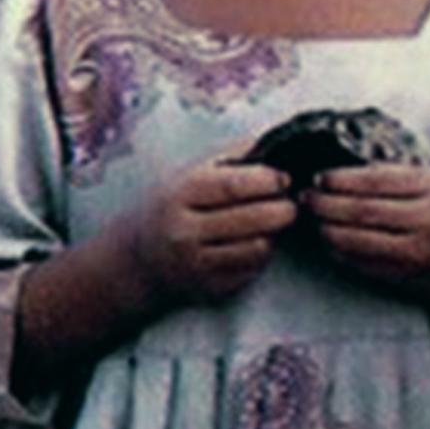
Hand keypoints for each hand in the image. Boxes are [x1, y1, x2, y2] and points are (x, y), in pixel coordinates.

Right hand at [114, 157, 294, 309]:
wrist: (139, 259)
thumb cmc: (175, 207)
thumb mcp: (191, 174)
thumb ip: (233, 156)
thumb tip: (275, 141)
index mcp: (181, 194)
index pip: (235, 185)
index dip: (269, 180)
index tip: (284, 179)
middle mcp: (185, 230)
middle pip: (254, 218)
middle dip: (284, 208)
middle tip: (290, 203)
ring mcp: (196, 263)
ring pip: (259, 246)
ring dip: (274, 233)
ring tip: (270, 222)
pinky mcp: (210, 287)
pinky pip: (253, 268)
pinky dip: (261, 254)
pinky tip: (253, 242)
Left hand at [304, 164, 429, 389]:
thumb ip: (396, 179)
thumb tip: (338, 175)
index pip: (373, 180)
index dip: (339, 179)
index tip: (319, 178)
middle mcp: (427, 218)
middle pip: (359, 209)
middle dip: (324, 204)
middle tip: (305, 199)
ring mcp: (416, 250)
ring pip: (355, 238)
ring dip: (326, 229)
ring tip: (314, 220)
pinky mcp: (406, 275)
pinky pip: (360, 261)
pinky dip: (339, 250)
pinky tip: (331, 241)